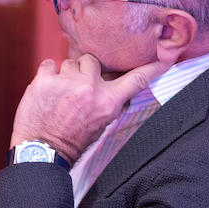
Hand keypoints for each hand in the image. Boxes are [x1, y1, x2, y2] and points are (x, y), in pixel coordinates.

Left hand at [10, 55, 172, 164]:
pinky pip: (48, 63)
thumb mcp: (103, 123)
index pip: (136, 79)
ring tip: (60, 93)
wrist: (43, 150)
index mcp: (109, 101)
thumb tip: (121, 86)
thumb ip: (112, 101)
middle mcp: (90, 88)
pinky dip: (47, 74)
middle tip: (76, 89)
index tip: (165, 57)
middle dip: (85, 71)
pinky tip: (46, 90)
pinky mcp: (44, 80)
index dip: (153, 67)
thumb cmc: (73, 138)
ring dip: (65, 74)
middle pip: (92, 60)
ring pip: (69, 62)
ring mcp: (66, 82)